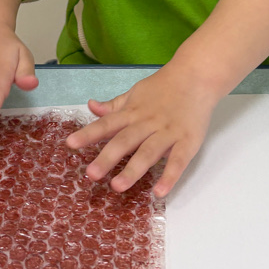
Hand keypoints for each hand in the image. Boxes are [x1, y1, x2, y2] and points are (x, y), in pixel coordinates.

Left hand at [65, 64, 217, 197]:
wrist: (197, 76)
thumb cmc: (164, 87)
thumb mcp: (136, 92)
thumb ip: (114, 105)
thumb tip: (91, 106)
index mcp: (133, 112)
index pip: (107, 123)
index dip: (88, 134)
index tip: (70, 144)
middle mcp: (148, 123)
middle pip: (125, 141)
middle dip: (107, 157)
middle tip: (91, 174)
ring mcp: (168, 133)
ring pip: (148, 153)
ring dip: (133, 170)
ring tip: (117, 187)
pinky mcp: (188, 141)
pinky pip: (178, 161)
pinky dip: (169, 176)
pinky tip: (159, 192)